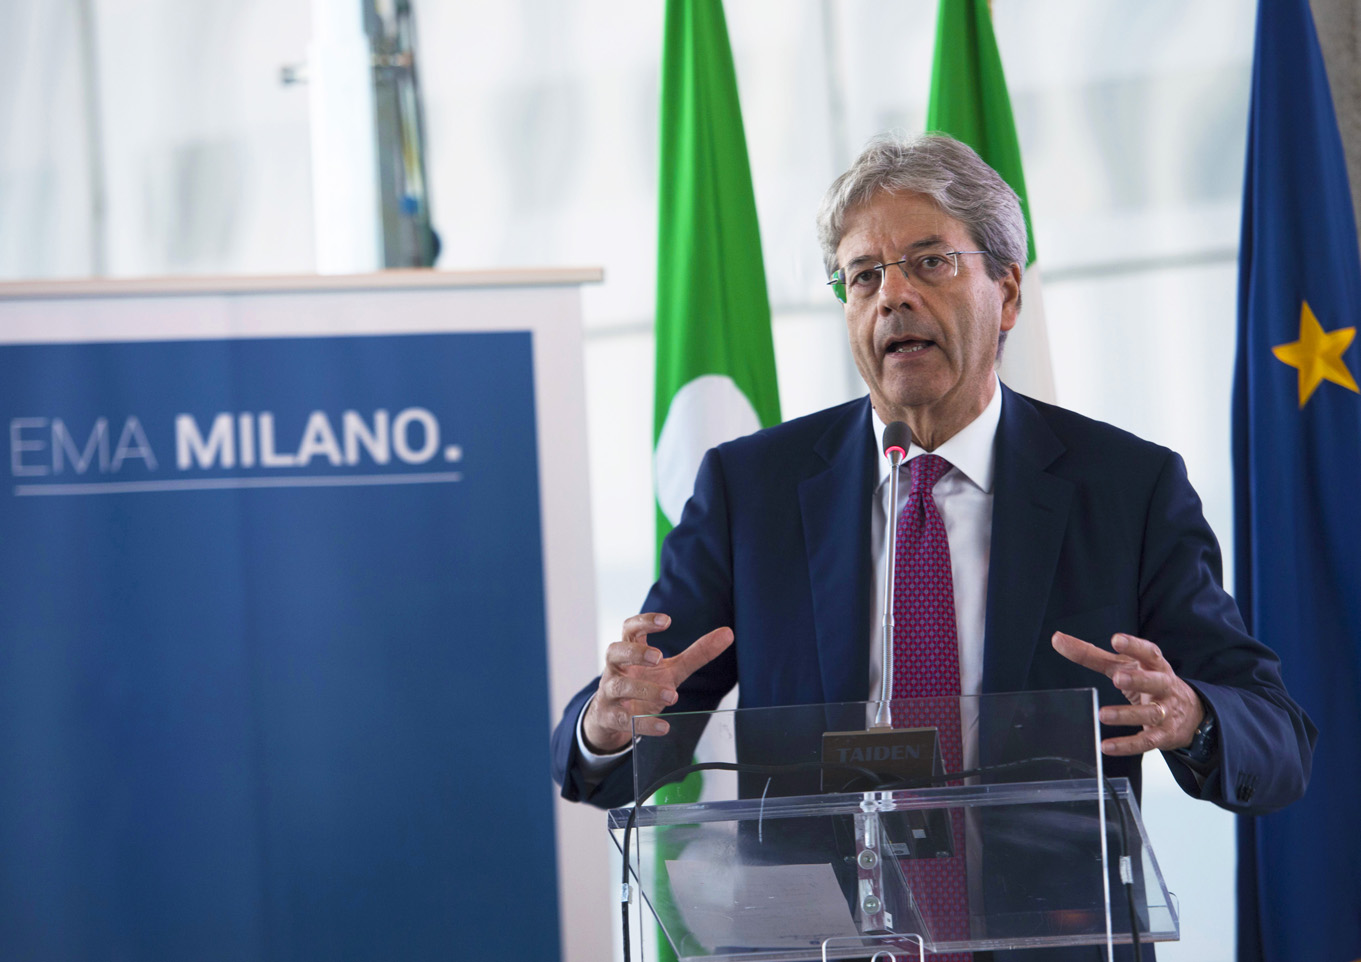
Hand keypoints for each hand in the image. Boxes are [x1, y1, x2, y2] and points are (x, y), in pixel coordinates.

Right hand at [582, 612, 733, 754]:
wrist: (613, 718)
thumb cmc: (643, 684)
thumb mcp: (672, 669)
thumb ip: (697, 653)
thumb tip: (728, 633)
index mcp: (629, 651)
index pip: (630, 629)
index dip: (644, 621)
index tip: (667, 621)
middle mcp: (616, 669)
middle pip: (615, 652)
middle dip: (635, 653)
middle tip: (658, 656)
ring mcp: (610, 693)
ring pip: (620, 687)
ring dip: (645, 690)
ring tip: (671, 695)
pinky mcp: (611, 717)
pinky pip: (623, 719)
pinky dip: (644, 723)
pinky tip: (664, 726)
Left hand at [1051, 631, 1203, 755]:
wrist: (1191, 713)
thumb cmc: (1148, 680)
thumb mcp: (1124, 665)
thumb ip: (1091, 654)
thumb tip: (1057, 639)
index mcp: (1154, 666)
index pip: (1149, 652)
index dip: (1134, 646)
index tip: (1116, 639)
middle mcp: (1164, 687)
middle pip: (1155, 682)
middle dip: (1138, 680)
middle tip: (1117, 678)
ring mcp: (1166, 712)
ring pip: (1150, 713)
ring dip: (1127, 714)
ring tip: (1103, 715)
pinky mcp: (1163, 735)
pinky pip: (1146, 741)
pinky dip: (1127, 745)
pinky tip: (1107, 746)